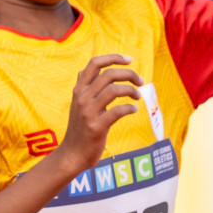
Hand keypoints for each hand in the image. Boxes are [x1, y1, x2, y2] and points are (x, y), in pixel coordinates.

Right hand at [56, 54, 140, 170]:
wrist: (72, 154)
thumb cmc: (79, 128)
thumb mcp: (76, 104)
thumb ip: (83, 87)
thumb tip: (86, 69)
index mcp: (79, 90)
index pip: (95, 63)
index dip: (114, 58)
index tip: (129, 60)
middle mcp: (82, 98)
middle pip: (109, 74)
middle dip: (129, 74)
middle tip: (140, 81)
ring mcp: (88, 112)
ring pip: (114, 90)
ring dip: (131, 91)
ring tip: (138, 96)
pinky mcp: (96, 126)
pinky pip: (118, 111)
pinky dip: (129, 108)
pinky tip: (133, 110)